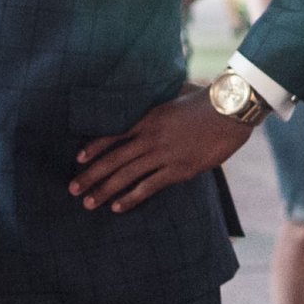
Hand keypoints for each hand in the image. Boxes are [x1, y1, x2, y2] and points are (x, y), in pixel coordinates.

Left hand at [70, 88, 254, 213]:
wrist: (230, 110)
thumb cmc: (206, 100)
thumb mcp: (176, 96)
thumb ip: (160, 104)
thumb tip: (151, 102)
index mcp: (148, 118)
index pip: (113, 134)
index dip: (94, 148)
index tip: (77, 159)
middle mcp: (151, 136)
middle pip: (113, 159)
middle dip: (91, 175)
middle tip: (73, 188)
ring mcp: (164, 154)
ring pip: (126, 175)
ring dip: (104, 190)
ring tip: (88, 203)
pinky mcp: (179, 169)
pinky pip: (149, 186)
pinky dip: (131, 198)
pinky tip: (117, 207)